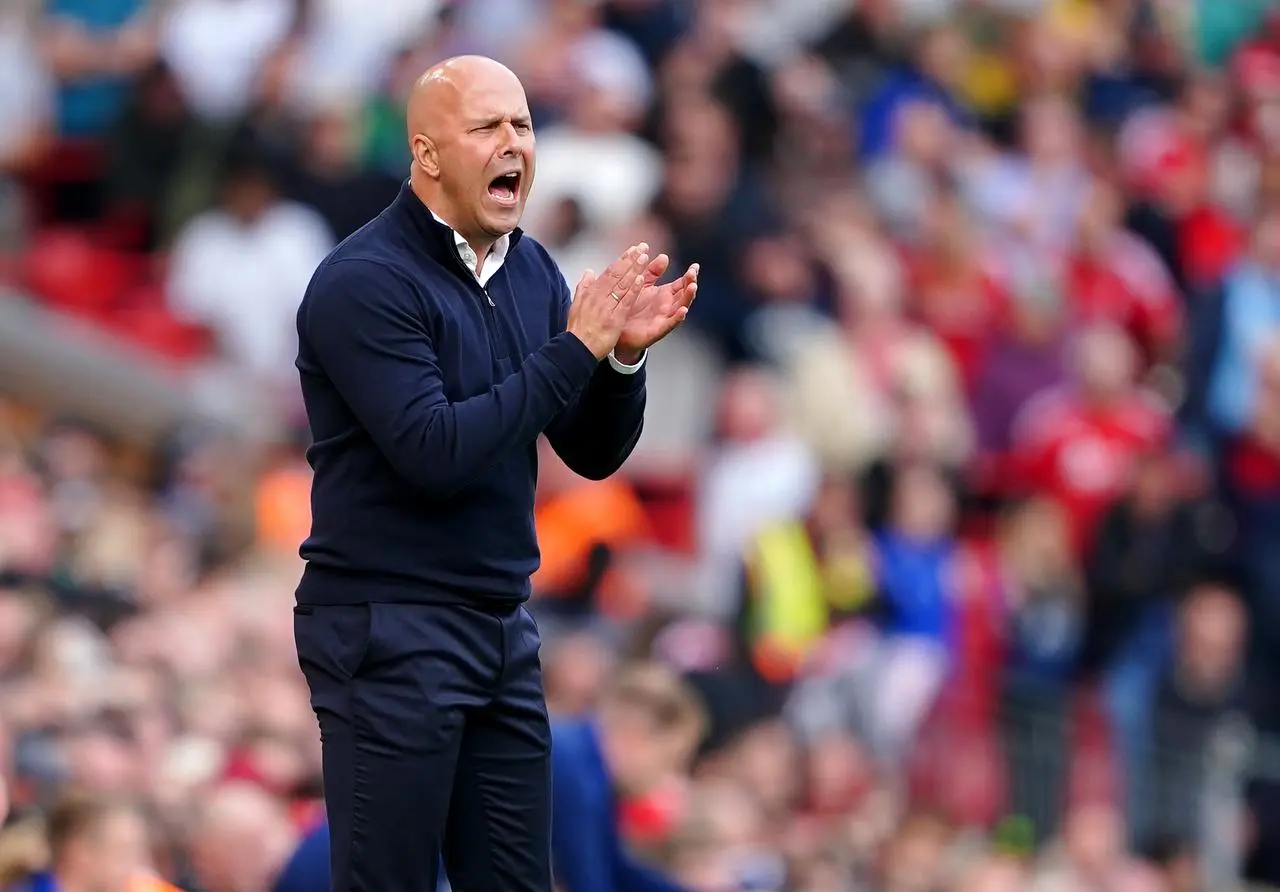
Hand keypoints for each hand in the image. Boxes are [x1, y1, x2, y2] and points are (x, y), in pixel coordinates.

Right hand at [566, 244, 650, 359]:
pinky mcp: (614, 318)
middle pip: (617, 274)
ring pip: (622, 284)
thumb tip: (589, 271)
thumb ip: (584, 287)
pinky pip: (625, 301)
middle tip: (643, 247)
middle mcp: (599, 296)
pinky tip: (640, 280)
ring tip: (645, 257)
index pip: (610, 271)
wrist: (576, 348)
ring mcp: (607, 307)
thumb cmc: (577, 329)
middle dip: (631, 259)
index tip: (633, 250)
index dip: (622, 260)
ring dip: (634, 270)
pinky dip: (632, 290)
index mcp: (592, 292)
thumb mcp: (576, 305)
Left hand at [614, 255, 698, 360]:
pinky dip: (678, 318)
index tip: (695, 266)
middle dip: (691, 283)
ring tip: (693, 287)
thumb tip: (664, 256)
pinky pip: (670, 324)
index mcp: (665, 294)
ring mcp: (664, 318)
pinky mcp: (657, 329)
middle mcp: (668, 306)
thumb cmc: (631, 307)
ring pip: (681, 307)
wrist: (618, 329)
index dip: (690, 275)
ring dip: (688, 297)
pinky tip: (683, 311)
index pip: (682, 283)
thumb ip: (652, 271)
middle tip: (693, 273)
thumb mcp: (642, 285)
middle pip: (685, 294)